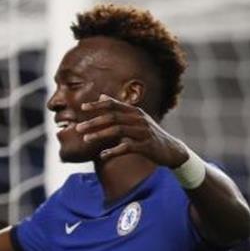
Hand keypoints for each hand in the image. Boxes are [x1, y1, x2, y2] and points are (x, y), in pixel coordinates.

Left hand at [75, 95, 189, 164]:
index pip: (114, 104)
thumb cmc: (149, 134)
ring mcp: (143, 132)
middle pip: (113, 117)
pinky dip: (113, 151)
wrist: (170, 150)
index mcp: (135, 111)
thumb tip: (101, 95)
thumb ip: (118, 108)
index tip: (82, 108)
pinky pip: (127, 147)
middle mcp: (139, 119)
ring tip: (86, 140)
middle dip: (94, 122)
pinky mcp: (146, 146)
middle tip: (78, 128)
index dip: (98, 105)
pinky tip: (102, 155)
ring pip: (118, 131)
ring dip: (100, 135)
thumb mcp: (135, 118)